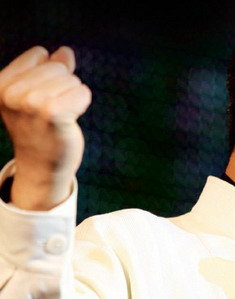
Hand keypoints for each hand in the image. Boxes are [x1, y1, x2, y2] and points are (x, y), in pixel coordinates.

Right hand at [0, 46, 91, 209]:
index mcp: (2, 84)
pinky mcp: (52, 114)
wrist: (42, 167)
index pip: (39, 54)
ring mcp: (30, 103)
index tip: (40, 99)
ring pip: (71, 80)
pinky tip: (71, 119)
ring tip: (59, 118)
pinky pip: (82, 92)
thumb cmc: (42, 131)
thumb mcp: (36, 95)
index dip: (49, 74)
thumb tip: (66, 51)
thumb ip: (50, 70)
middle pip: (58, 67)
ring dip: (73, 98)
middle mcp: (12, 93)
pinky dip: (82, 103)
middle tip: (52, 113)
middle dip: (63, 87)